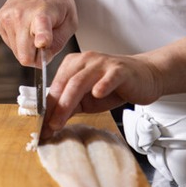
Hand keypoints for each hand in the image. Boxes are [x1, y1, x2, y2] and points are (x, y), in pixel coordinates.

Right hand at [0, 0, 76, 65]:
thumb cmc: (56, 1)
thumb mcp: (70, 20)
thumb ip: (59, 42)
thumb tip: (44, 58)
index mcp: (43, 12)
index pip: (41, 27)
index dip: (41, 37)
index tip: (42, 42)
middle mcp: (22, 14)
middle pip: (24, 55)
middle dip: (36, 57)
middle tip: (46, 44)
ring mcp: (8, 17)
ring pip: (17, 53)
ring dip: (28, 48)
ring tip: (35, 29)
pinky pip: (11, 45)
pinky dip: (20, 42)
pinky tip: (26, 27)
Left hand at [41, 51, 163, 138]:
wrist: (143, 76)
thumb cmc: (114, 86)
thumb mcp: (88, 98)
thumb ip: (71, 106)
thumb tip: (51, 123)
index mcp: (73, 64)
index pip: (57, 86)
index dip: (47, 107)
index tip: (42, 126)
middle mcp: (85, 60)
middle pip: (66, 83)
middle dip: (55, 107)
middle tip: (49, 127)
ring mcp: (102, 63)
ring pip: (80, 81)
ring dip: (69, 101)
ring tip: (61, 119)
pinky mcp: (120, 70)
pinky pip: (109, 76)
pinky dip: (102, 85)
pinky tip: (97, 94)